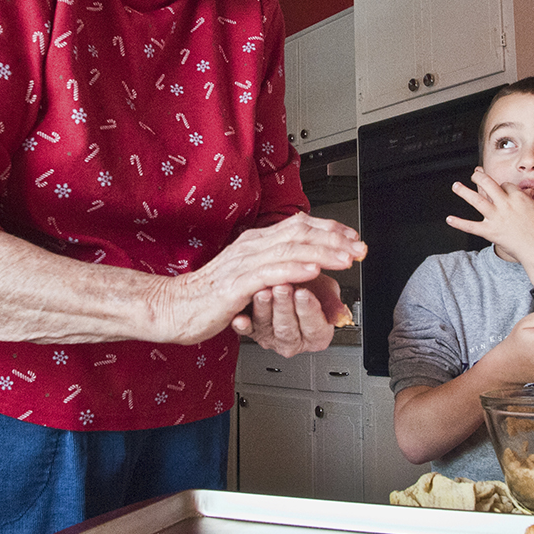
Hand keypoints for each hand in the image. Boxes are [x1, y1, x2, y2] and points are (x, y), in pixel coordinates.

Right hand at [147, 212, 364, 346]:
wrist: (174, 307)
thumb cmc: (209, 295)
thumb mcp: (248, 276)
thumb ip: (274, 268)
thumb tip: (306, 268)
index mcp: (255, 242)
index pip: (299, 225)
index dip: (330, 229)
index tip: (353, 237)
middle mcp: (251, 246)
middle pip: (301, 232)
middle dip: (335, 239)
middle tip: (359, 247)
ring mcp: (243, 263)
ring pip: (291, 250)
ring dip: (323, 253)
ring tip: (346, 258)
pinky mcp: (236, 284)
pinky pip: (271, 273)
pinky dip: (295, 270)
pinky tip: (313, 271)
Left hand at [230, 273, 348, 355]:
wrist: (283, 280)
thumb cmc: (306, 284)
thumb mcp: (324, 288)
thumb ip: (332, 298)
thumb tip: (340, 311)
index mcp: (315, 334)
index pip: (315, 328)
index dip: (309, 310)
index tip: (305, 292)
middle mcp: (293, 338)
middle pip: (288, 328)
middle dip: (285, 307)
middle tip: (283, 287)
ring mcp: (271, 335)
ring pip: (266, 327)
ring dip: (264, 310)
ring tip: (263, 292)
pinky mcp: (251, 331)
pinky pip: (245, 331)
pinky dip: (243, 325)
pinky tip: (240, 318)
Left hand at [447, 168, 533, 270]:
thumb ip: (526, 200)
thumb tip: (521, 194)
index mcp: (519, 197)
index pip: (505, 184)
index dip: (503, 187)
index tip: (502, 189)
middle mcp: (505, 204)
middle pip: (488, 184)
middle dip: (479, 177)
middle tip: (474, 174)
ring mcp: (496, 218)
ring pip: (476, 200)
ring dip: (464, 192)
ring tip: (456, 186)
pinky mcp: (490, 232)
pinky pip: (471, 226)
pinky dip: (459, 223)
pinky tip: (449, 219)